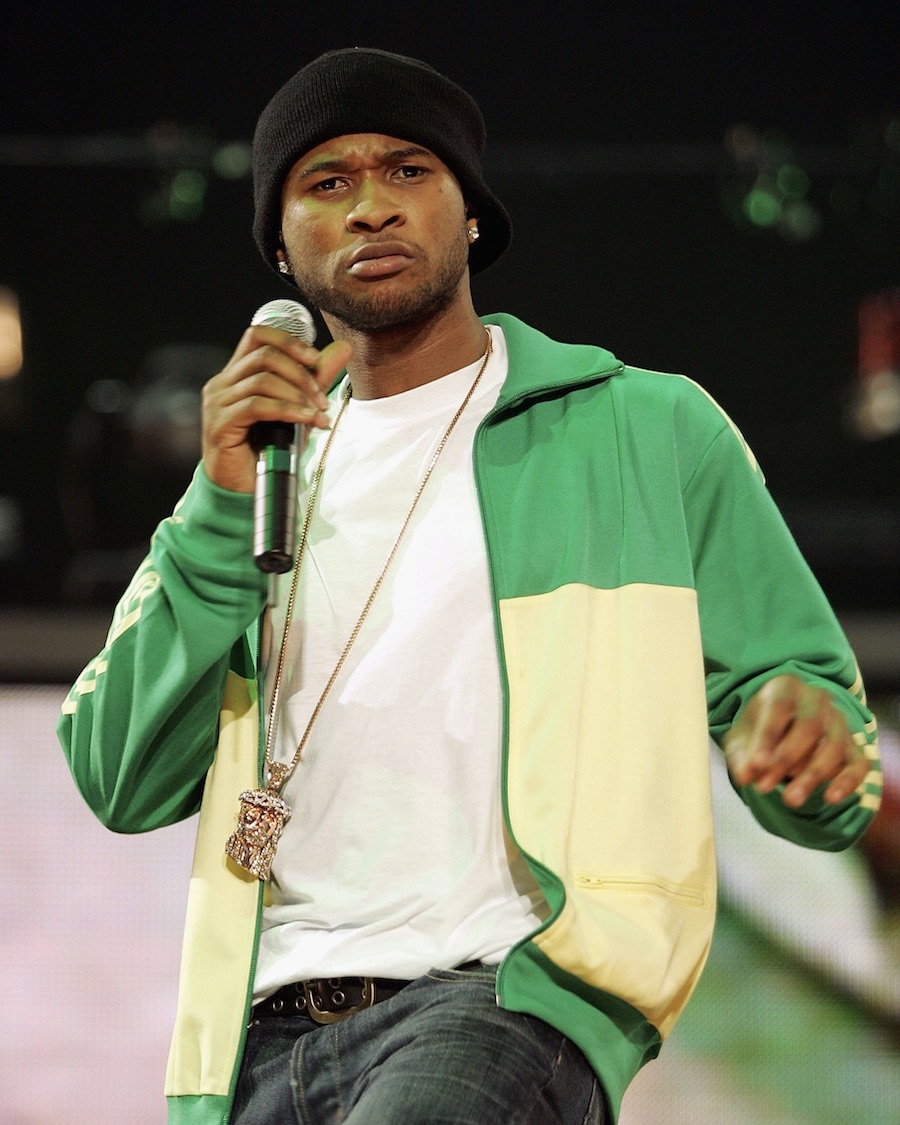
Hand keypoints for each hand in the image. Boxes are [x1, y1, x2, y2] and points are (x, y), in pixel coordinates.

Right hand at [201, 324, 352, 492]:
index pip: (257, 335)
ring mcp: (218, 403)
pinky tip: (306, 420)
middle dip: (301, 373)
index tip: (315, 359)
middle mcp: (222, 383)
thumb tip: (342, 348)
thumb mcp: (298, 409)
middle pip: (264, 354)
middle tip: (322, 399)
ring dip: (298, 394)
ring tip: (317, 414)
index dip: (288, 340)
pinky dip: (287, 410)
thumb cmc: (268, 450)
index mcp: (236, 375)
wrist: (244, 490)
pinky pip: (257, 406)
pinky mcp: (220, 424)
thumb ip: (316, 378)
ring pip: (262, 379)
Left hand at [724, 674, 867, 807]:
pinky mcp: (854, 747)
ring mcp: (839, 722)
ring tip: (790, 800)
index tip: (756, 764)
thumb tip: (745, 776)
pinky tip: (830, 798)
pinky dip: (847, 782)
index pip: (780, 707)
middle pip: (810, 726)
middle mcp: (817, 699)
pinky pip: (858, 763)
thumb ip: (742, 757)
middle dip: (786, 759)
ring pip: (834, 746)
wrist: (780, 734)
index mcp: (786, 687)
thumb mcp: (741, 740)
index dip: (768, 736)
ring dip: (812, 775)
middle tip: (764, 787)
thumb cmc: (758, 733)